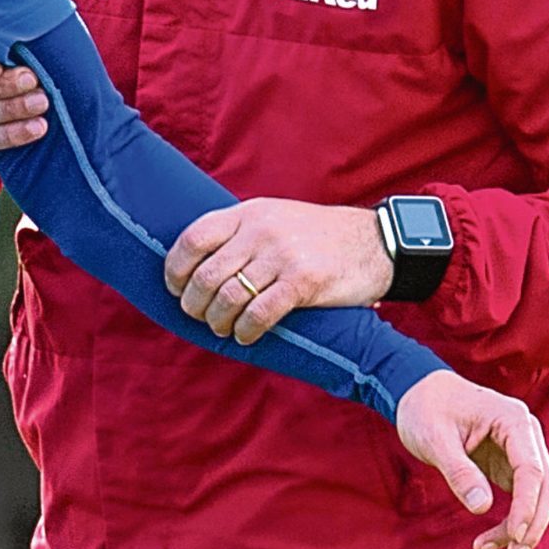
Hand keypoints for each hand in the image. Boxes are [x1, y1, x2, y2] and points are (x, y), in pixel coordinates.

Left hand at [162, 198, 391, 341]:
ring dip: (218, 321)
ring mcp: (282, 256)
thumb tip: (196, 264)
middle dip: (194, 304)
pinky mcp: (303, 282)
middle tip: (198, 316)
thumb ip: (239, 233)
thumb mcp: (274, 216)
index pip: (193, 238)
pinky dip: (245, 330)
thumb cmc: (316, 235)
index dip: (176, 269)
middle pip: (206, 275)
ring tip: (222, 328)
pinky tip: (245, 336)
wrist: (373, 242)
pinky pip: (260, 314)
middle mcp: (261, 231)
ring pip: (229, 297)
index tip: (175, 288)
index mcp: (248, 213)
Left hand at [395, 369, 548, 548]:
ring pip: (537, 495)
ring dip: (523, 526)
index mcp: (513, 419)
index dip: (527, 506)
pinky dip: (513, 519)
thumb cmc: (425, 407)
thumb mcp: (434, 439)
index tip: (515, 535)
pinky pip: (522, 496)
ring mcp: (521, 449)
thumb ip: (459, 472)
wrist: (417, 391)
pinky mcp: (510, 463)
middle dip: (532, 523)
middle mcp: (525, 433)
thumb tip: (482, 506)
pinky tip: (494, 537)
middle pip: (544, 486)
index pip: (532, 469)